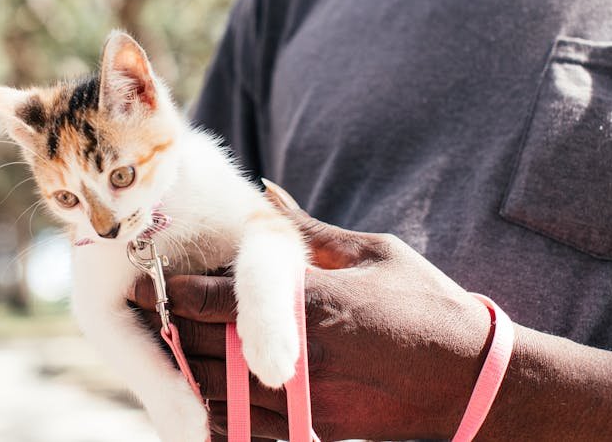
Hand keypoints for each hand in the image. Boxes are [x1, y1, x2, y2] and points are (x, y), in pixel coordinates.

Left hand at [130, 180, 492, 440]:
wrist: (473, 381)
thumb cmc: (428, 304)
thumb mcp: (371, 253)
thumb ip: (309, 231)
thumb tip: (266, 194)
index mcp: (309, 303)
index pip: (214, 298)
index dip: (168, 289)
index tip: (138, 274)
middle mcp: (297, 355)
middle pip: (201, 346)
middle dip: (165, 327)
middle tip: (139, 307)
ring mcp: (303, 399)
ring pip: (214, 390)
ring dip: (182, 369)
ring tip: (164, 345)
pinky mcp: (314, 428)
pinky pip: (244, 427)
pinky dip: (216, 409)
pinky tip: (203, 388)